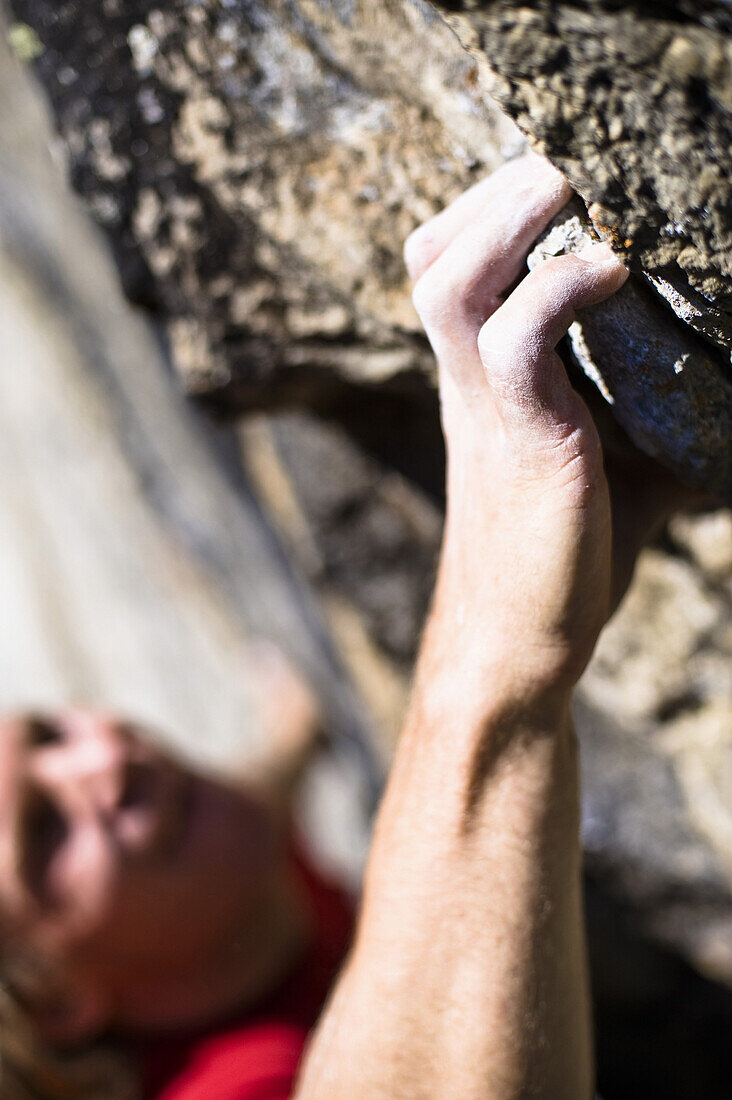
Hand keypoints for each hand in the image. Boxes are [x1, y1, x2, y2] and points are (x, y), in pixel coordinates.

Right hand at [405, 151, 628, 702]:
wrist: (514, 650)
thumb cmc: (559, 565)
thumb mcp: (607, 473)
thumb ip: (644, 419)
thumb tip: (720, 388)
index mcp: (478, 386)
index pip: (441, 270)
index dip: (486, 211)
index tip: (559, 187)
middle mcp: (467, 386)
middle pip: (431, 255)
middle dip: (497, 192)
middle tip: (567, 171)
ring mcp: (487, 411)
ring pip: (455, 279)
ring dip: (514, 216)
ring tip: (573, 189)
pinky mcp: (525, 440)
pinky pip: (518, 337)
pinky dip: (562, 286)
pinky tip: (615, 271)